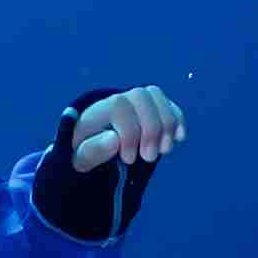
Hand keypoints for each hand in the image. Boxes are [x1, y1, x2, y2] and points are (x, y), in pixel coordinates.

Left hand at [67, 85, 185, 173]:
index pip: (119, 106)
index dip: (130, 132)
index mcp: (95, 111)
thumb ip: (91, 151)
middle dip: (151, 128)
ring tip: (164, 150)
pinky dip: (177, 119)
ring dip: (167, 123)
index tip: (128, 159)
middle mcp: (116, 100)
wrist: (85, 152)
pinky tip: (180, 138)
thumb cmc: (80, 158)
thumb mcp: (78, 161)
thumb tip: (113, 139)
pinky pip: (167, 104)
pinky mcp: (148, 111)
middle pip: (141, 96)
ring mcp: (133, 104)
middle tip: (149, 157)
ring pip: (156, 96)